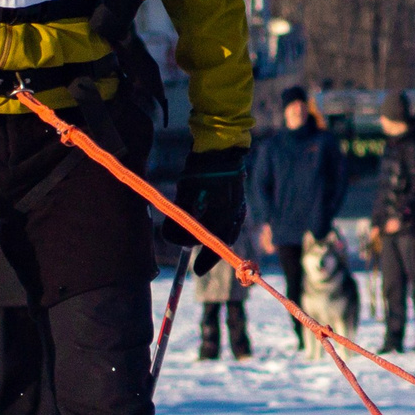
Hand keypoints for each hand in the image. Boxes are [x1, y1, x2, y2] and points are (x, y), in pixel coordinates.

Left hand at [171, 147, 247, 274]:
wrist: (220, 146)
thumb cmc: (200, 168)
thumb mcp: (186, 193)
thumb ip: (181, 216)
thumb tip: (174, 238)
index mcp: (223, 213)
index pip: (210, 243)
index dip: (202, 258)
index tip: (195, 269)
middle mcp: (236, 212)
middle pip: (223, 242)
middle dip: (210, 254)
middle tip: (200, 265)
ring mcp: (240, 205)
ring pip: (229, 233)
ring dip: (216, 242)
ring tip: (205, 249)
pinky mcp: (239, 199)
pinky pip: (232, 223)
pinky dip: (223, 231)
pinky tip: (213, 230)